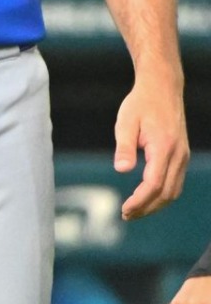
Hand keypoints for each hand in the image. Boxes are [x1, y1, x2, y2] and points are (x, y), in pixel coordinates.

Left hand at [116, 73, 188, 218]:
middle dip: (147, 208)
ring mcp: (183, 156)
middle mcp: (178, 155)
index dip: (140, 201)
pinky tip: (147, 197)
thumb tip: (121, 170)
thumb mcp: (126, 122)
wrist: (162, 88)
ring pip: (174, 190)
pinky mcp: (181, 155)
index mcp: (164, 147)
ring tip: (134, 211)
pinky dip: (163, 195)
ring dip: (155, 204)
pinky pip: (175, 182)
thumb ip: (124, 147)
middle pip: (167, 193)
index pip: (154, 184)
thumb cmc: (140, 104)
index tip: (124, 210)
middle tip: (126, 215)